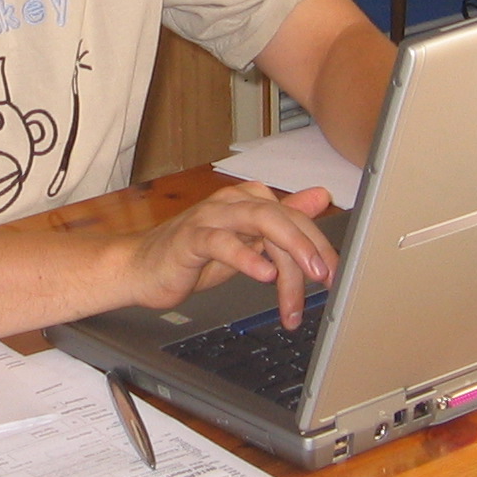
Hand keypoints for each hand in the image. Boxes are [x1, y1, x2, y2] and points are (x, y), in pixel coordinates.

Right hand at [124, 180, 339, 329]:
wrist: (141, 269)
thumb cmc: (192, 256)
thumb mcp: (247, 242)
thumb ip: (282, 221)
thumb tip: (319, 198)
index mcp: (249, 200)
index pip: (294, 218)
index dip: (319, 246)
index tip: (334, 275)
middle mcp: (232, 201)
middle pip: (282, 217)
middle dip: (310, 249)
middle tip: (327, 278)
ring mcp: (211, 217)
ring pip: (260, 222)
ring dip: (289, 252)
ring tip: (307, 278)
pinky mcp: (190, 238)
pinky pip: (222, 242)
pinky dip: (246, 257)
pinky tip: (263, 274)